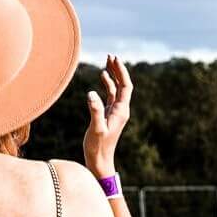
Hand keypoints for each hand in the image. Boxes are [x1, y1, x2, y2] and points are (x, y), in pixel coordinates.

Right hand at [84, 55, 133, 179]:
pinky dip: (107, 85)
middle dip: (118, 69)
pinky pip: (110, 95)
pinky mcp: (108, 114)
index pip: (125, 86)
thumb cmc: (98, 147)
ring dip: (112, 75)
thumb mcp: (96, 129)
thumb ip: (94, 111)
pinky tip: (102, 77)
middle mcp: (121, 110)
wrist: (99, 161)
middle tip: (110, 55)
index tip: (114, 59)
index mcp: (121, 111)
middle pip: (123, 85)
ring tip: (106, 61)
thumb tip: (91, 93)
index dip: (121, 72)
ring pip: (116, 89)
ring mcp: (115, 112)